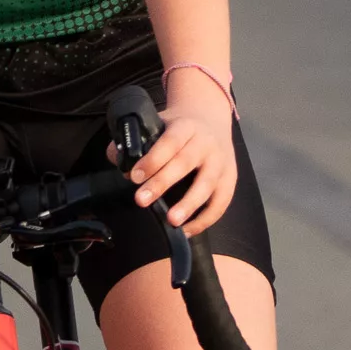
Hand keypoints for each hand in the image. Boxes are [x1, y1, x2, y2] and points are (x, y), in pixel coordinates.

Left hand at [115, 81, 236, 235]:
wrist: (211, 119)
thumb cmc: (179, 128)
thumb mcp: (159, 124)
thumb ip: (137, 141)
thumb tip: (120, 163)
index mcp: (186, 126)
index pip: (169, 142)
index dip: (152, 159)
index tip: (133, 176)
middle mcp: (206, 143)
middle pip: (185, 163)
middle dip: (162, 183)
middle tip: (141, 200)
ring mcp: (221, 162)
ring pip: (207, 184)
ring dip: (189, 204)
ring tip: (172, 221)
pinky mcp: (230, 179)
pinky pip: (221, 202)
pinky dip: (205, 219)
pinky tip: (187, 229)